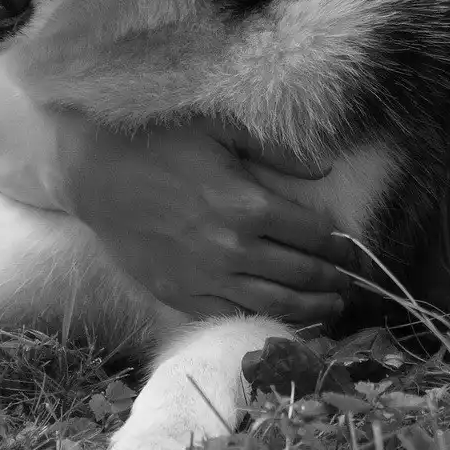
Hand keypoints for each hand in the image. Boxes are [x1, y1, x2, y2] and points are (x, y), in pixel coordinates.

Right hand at [53, 111, 354, 324]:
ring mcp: (204, 276)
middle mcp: (232, 248)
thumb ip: (276, 151)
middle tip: (354, 285)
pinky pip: (230, 315)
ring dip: (312, 311)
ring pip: (274, 303)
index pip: (314, 235)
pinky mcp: (178, 294)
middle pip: (302, 274)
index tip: (354, 252)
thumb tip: (324, 168)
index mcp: (249, 205)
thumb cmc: (159, 141)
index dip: (341, 247)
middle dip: (335, 282)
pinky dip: (263, 320)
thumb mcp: (221, 128)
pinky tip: (281, 319)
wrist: (94, 171)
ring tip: (333, 310)